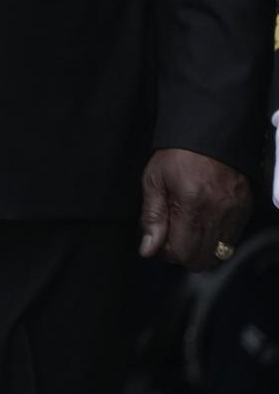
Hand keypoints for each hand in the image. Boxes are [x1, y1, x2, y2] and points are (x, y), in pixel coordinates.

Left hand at [139, 147, 248, 266]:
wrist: (209, 135)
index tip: (159, 239)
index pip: (181, 253)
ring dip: (200, 248)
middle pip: (202, 258)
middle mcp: (218, 214)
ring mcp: (235, 213)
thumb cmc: (177, 155)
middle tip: (172, 235)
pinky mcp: (245, 210)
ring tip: (187, 229)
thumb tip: (148, 249)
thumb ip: (151, 218)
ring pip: (218, 252)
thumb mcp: (153, 181)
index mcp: (192, 206)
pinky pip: (232, 239)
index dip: (166, 252)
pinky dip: (216, 239)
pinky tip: (204, 222)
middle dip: (183, 253)